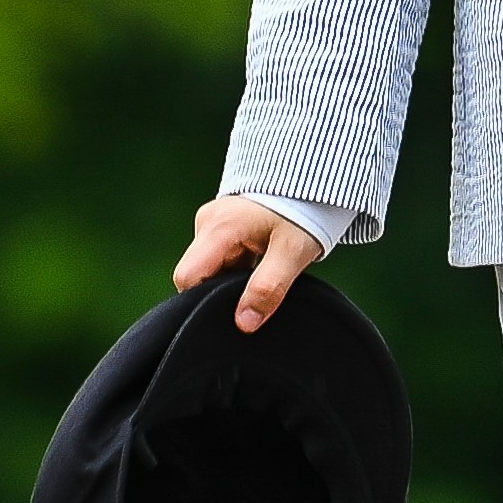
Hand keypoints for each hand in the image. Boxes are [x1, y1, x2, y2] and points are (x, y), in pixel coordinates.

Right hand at [176, 194, 327, 330]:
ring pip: (211, 267)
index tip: (233, 310)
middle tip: (255, 293)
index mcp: (218, 228)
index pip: (187, 277)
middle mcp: (208, 222)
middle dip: (221, 290)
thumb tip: (244, 324)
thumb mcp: (291, 253)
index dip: (203, 300)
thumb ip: (267, 288)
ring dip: (233, 279)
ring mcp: (214, 221)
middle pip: (197, 273)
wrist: (316, 179)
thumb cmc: (304, 211)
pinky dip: (238, 268)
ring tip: (264, 274)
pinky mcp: (225, 224)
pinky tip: (261, 266)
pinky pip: (221, 256)